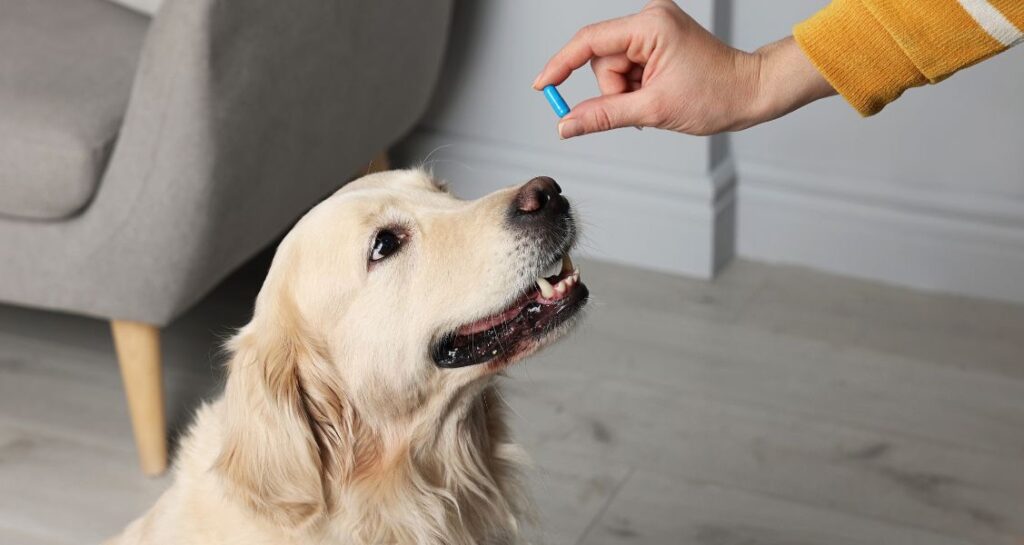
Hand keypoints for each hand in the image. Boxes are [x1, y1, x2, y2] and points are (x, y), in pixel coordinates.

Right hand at [533, 0, 835, 137]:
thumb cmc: (717, 95)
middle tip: (642, 106)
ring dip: (626, 92)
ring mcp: (654, 29)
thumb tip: (567, 124)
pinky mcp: (658, 41)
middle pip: (601, 60)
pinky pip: (628, 67)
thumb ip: (603, 116)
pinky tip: (657, 94)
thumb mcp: (653, 110)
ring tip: (656, 101)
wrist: (751, 92)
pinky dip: (635, 88)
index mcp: (650, 26)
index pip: (589, 42)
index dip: (561, 65)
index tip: (542, 86)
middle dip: (614, 90)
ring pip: (613, 68)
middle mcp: (650, 19)